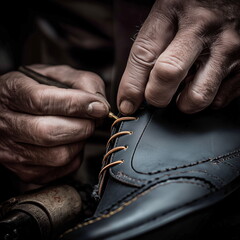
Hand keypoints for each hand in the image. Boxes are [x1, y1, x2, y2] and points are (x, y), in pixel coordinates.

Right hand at [0, 64, 108, 183]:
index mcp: (12, 93)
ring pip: (57, 156)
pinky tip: (71, 143)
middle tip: (92, 119)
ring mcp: (12, 151)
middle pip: (50, 133)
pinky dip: (74, 157)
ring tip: (80, 130)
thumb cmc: (37, 90)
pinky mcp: (24, 171)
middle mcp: (6, 124)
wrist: (13, 109)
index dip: (77, 104)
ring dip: (79, 143)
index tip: (99, 107)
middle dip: (83, 126)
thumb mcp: (58, 75)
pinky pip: (59, 170)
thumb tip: (100, 104)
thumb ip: (82, 82)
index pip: (42, 102)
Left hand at [117, 0, 239, 113]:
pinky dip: (206, 100)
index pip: (144, 56)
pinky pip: (218, 100)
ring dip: (183, 103)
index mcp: (173, 12)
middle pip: (168, 75)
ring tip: (183, 91)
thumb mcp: (165, 18)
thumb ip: (148, 52)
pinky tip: (203, 84)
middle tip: (157, 96)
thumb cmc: (193, 9)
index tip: (128, 104)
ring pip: (196, 96)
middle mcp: (202, 28)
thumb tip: (132, 97)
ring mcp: (227, 46)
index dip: (132, 87)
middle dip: (156, 97)